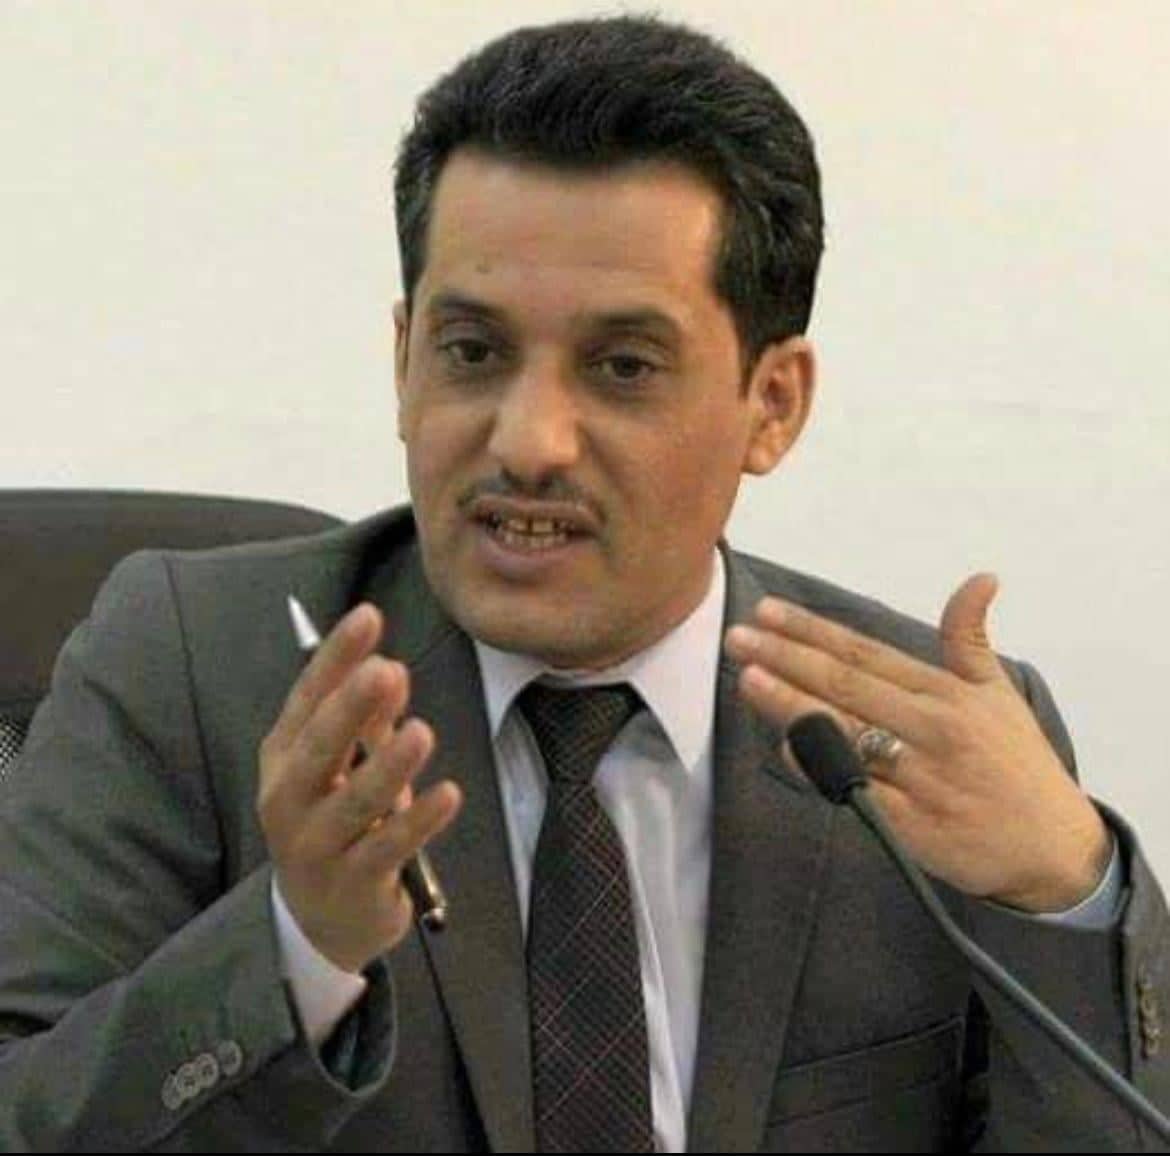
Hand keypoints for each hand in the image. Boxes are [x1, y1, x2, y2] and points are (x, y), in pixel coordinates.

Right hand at [258, 603, 462, 971]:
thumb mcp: (347, 768)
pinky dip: (419, 821)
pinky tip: (449, 794)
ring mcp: (316, 846)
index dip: (336, 658)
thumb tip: (392, 669)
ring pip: (354, 802)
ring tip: (422, 732)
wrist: (320, 920)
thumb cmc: (339, 823)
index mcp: (284, 758)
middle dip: (351, 707)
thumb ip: (370, 722)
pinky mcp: (352, 884)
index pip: (307, 699)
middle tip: (386, 669)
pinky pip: (389, 848)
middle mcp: (289, 798)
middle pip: (319, 748)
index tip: (369, 616)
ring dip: (389, 766)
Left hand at [724, 573, 1110, 911]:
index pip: (865, 652)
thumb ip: (971, 639)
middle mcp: (931, 728)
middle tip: (738, 637)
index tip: (768, 613)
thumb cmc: (1017, 764)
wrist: (1054, 848)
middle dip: (787, 658)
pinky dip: (820, 767)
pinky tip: (785, 745)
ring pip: (846, 732)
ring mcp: (921, 776)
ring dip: (791, 703)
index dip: (813, 631)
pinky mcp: (914, 823)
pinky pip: (856, 789)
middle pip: (846, 685)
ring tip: (748, 678)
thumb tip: (980, 579)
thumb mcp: (1000, 693)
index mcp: (945, 693)